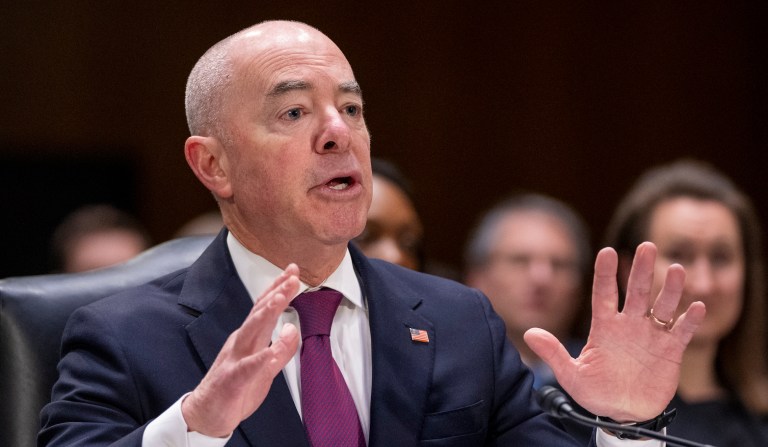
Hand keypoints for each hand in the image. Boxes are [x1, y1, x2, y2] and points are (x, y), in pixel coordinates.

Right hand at [182, 263, 300, 436]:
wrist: (206, 415)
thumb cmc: (236, 389)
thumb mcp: (266, 369)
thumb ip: (282, 349)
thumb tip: (292, 327)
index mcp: (249, 338)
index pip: (265, 308)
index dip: (279, 288)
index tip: (293, 271)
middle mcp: (241, 343)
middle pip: (259, 313)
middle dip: (276, 293)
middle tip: (292, 276)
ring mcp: (235, 360)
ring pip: (251, 333)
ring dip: (265, 314)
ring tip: (281, 299)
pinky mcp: (232, 381)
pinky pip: (247, 369)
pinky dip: (260, 359)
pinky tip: (272, 352)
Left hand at [524, 242, 705, 420]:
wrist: (623, 414)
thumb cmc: (595, 392)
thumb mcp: (571, 375)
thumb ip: (553, 353)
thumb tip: (528, 334)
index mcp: (604, 326)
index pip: (604, 293)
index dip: (605, 273)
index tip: (607, 251)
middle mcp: (629, 325)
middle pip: (636, 292)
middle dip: (642, 270)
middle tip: (647, 246)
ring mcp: (651, 335)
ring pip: (663, 306)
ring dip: (670, 289)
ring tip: (677, 269)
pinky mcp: (671, 350)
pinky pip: (682, 331)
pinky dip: (689, 320)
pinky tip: (696, 306)